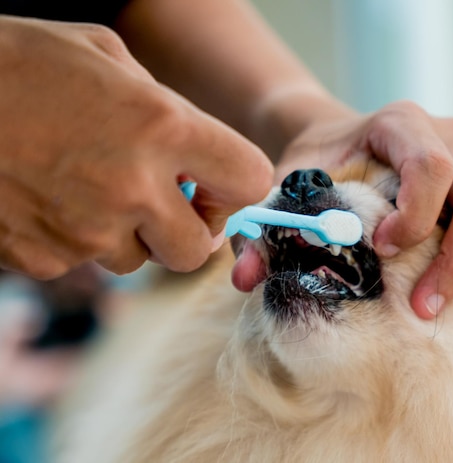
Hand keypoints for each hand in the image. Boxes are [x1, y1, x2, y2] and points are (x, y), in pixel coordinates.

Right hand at [0, 17, 272, 278]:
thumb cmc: (22, 61)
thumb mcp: (108, 57)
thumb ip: (167, 108)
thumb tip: (195, 158)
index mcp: (162, 127)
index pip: (250, 180)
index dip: (238, 186)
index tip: (214, 182)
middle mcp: (132, 188)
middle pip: (197, 251)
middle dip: (187, 230)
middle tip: (164, 202)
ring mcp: (85, 231)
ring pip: (137, 262)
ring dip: (128, 234)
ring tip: (91, 188)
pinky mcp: (43, 259)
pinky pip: (82, 264)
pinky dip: (78, 239)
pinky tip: (52, 199)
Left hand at [276, 101, 452, 324]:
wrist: (342, 141)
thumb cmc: (317, 164)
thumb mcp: (286, 184)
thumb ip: (266, 224)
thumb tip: (246, 279)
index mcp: (400, 124)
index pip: (430, 163)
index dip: (416, 213)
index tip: (385, 251)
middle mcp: (451, 137)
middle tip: (422, 309)